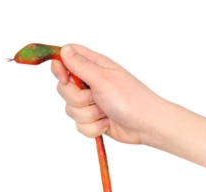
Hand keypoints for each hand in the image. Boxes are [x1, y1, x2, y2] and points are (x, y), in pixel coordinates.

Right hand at [51, 44, 205, 167]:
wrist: (145, 125)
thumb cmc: (129, 98)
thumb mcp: (103, 79)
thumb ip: (80, 66)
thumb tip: (64, 50)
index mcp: (93, 66)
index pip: (67, 58)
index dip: (60, 68)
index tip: (65, 78)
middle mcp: (90, 83)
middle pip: (64, 89)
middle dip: (77, 99)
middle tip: (94, 99)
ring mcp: (91, 103)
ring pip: (71, 110)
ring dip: (88, 115)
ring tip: (105, 112)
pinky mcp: (93, 120)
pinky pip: (80, 126)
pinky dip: (93, 128)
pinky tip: (106, 124)